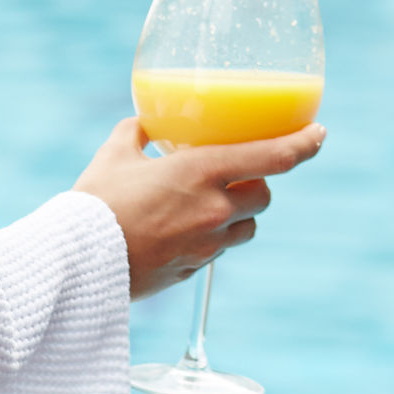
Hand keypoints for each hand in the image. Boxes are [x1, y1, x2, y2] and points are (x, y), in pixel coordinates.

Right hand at [73, 117, 326, 299]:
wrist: (74, 264)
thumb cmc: (92, 203)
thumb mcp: (115, 155)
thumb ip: (137, 132)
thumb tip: (146, 122)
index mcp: (201, 172)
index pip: (273, 158)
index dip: (304, 144)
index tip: (320, 134)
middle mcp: (213, 210)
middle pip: (263, 197)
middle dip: (255, 185)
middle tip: (234, 174)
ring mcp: (205, 245)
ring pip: (245, 228)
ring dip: (236, 215)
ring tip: (205, 204)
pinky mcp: (193, 270)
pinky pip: (216, 251)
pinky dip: (208, 238)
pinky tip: (177, 230)